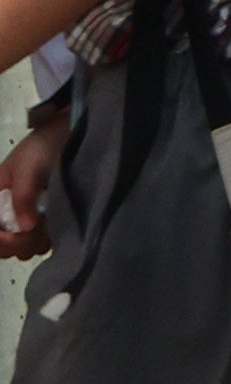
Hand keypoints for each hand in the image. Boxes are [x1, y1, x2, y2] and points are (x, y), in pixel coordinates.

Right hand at [0, 120, 68, 259]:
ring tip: (46, 226)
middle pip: (3, 246)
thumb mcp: (28, 168)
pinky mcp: (46, 221)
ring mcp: (26, 218)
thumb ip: (22, 197)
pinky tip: (55, 228)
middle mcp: (6, 212)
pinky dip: (45, 241)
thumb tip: (25, 228)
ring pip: (22, 248)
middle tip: (34, 230)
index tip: (13, 235)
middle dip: (15, 244)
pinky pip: (40, 243)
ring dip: (32, 244)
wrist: (70, 134)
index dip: (0, 240)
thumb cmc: (43, 147)